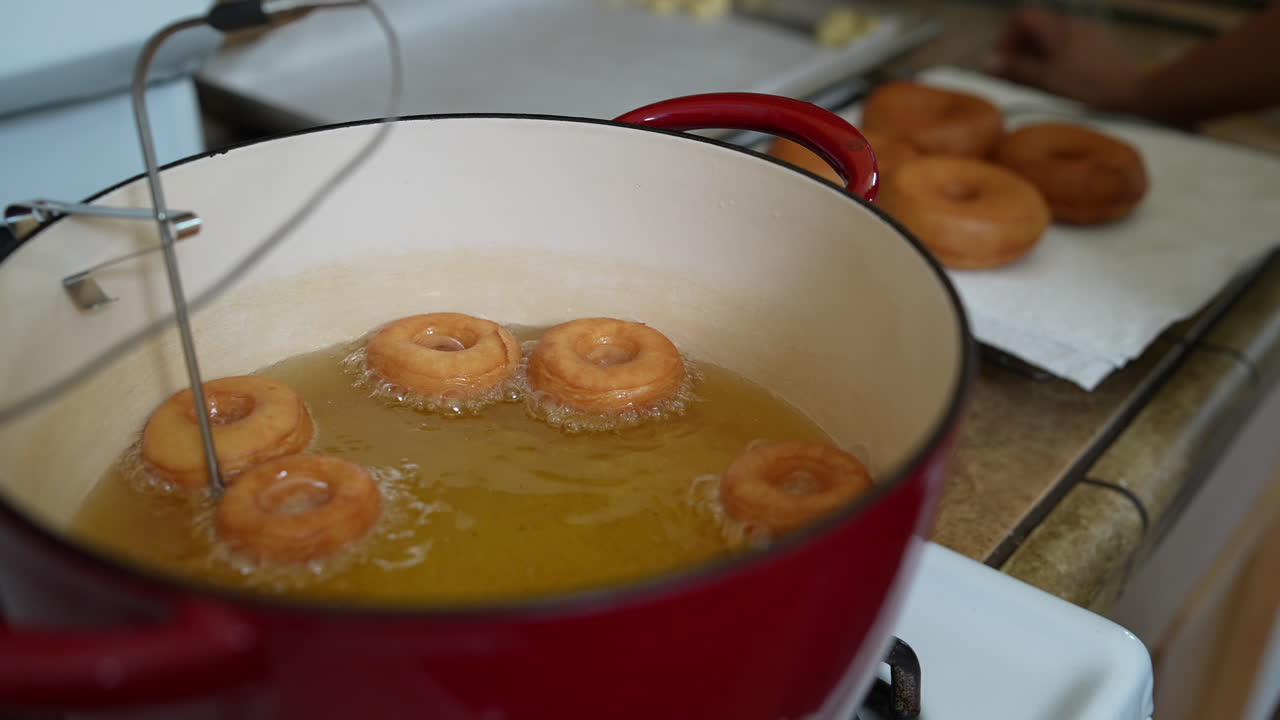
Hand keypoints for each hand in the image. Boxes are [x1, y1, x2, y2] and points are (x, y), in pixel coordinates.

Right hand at [984, 8, 1146, 112]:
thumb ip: (1017, 69)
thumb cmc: (1090, 84)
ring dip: (1035, 54)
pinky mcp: (1097, 46)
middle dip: (1019, 47)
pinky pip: (1067, 45)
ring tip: (1033, 80)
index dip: (1007, 37)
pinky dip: (1053, 57)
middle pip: (1036, 26)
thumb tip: (988, 61)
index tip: (1002, 61)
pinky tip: (1057, 79)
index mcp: (1057, 28)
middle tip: (1013, 74)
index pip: (1022, 18)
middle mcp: (1071, 24)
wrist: (1134, 90)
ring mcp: (1086, 33)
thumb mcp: (1048, 79)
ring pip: (1051, 37)